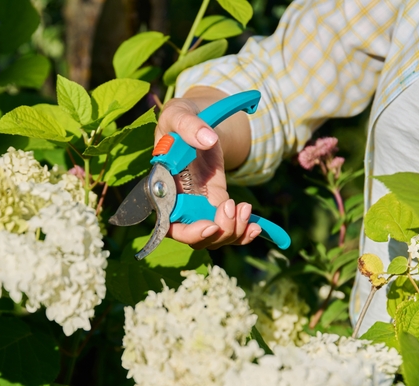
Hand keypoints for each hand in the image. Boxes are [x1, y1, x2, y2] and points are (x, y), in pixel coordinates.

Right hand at [155, 96, 260, 249]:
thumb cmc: (181, 116)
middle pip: (193, 237)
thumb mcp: (179, 113)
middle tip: (234, 208)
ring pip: (213, 238)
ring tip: (246, 209)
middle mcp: (178, 203)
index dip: (188, 231)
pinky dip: (242, 231)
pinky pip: (227, 228)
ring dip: (233, 232)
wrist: (199, 118)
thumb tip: (208, 139)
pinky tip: (256, 225)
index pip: (168, 223)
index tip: (211, 226)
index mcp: (163, 188)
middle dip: (217, 233)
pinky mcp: (216, 203)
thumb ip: (189, 125)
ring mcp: (198, 206)